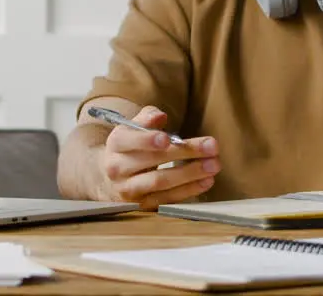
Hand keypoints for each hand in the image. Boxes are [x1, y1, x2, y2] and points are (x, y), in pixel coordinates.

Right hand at [97, 106, 219, 208]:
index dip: (147, 140)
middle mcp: (118, 168)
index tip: (168, 139)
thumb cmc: (129, 147)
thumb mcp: (133, 128)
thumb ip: (147, 118)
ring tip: (214, 165)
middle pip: (152, 161)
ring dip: (191, 174)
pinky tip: (207, 181)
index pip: (129, 141)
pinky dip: (189, 190)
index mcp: (116, 144)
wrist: (108, 178)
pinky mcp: (141, 205)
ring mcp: (129, 189)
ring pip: (160, 182)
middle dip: (185, 153)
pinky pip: (167, 199)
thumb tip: (160, 116)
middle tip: (212, 146)